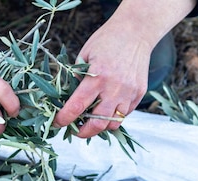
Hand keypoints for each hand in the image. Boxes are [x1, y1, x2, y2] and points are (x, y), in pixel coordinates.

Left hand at [54, 19, 151, 137]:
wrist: (136, 31)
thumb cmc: (106, 41)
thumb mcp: (85, 55)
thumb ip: (77, 78)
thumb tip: (68, 100)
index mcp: (97, 77)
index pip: (77, 107)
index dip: (64, 119)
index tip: (58, 123)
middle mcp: (115, 88)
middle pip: (98, 124)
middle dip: (84, 132)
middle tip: (76, 130)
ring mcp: (129, 92)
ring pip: (114, 123)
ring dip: (100, 127)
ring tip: (92, 121)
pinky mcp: (139, 93)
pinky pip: (125, 114)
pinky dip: (113, 116)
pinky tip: (106, 108)